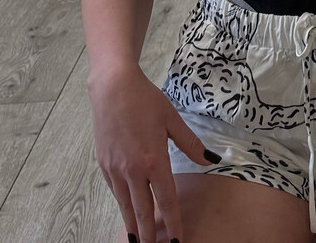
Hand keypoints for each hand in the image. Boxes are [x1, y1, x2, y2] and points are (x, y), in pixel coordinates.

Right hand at [88, 63, 216, 242]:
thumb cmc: (146, 100)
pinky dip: (122, 206)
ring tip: (139, 241)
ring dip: (134, 226)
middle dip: (149, 235)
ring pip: (126, 206)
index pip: (166, 200)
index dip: (173, 222)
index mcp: (154, 160)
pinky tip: (127, 213)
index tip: (178, 239)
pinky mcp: (104, 165)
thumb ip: (191, 144)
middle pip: (143, 211)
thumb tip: (211, 159)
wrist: (112, 87)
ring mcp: (116, 169)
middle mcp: (133, 170)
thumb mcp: (172, 119)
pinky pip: (115, 192)